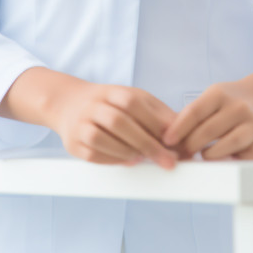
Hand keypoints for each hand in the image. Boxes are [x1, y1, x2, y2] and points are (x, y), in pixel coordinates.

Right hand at [50, 81, 181, 169]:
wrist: (69, 103)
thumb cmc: (110, 104)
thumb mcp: (134, 99)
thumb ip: (158, 114)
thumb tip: (183, 135)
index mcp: (112, 91)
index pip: (133, 103)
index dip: (155, 122)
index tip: (175, 141)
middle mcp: (93, 105)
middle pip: (118, 122)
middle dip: (146, 143)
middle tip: (168, 161)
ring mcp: (80, 123)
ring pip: (100, 138)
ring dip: (126, 151)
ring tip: (144, 159)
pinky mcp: (73, 143)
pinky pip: (91, 154)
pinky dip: (111, 160)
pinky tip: (127, 161)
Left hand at [160, 80, 252, 161]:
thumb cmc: (234, 100)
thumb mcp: (214, 96)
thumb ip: (195, 113)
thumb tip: (170, 136)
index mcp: (221, 93)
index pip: (195, 112)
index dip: (179, 128)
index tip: (167, 141)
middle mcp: (240, 106)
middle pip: (209, 131)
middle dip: (191, 145)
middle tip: (184, 154)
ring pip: (229, 145)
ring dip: (211, 155)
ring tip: (203, 156)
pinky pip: (249, 157)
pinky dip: (234, 161)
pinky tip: (225, 159)